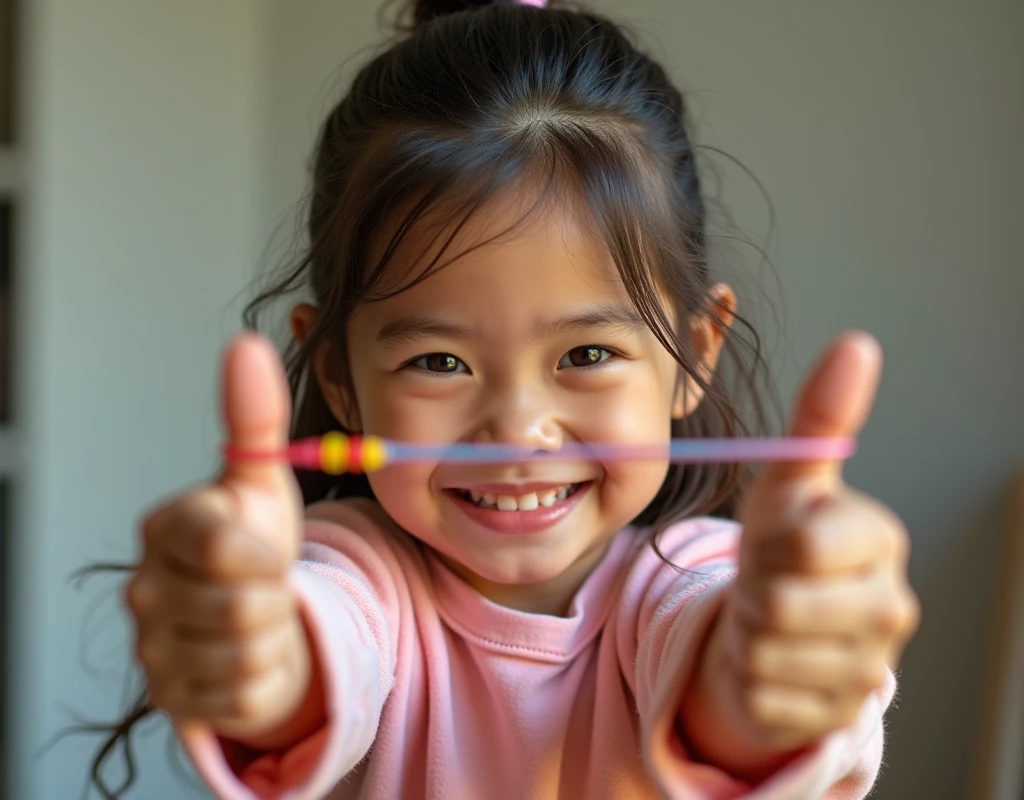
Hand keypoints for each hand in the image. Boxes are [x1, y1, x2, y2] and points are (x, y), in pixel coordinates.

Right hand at [126, 334, 318, 743]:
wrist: (256, 612)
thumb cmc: (254, 543)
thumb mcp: (264, 483)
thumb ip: (255, 418)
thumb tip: (246, 345)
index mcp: (166, 529)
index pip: (219, 545)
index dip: (264, 553)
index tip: (270, 549)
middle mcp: (145, 588)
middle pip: (241, 607)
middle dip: (274, 597)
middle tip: (265, 585)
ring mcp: (152, 647)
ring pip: (247, 654)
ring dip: (274, 636)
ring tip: (259, 615)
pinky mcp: (171, 697)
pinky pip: (246, 694)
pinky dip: (265, 676)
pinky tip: (250, 654)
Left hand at [684, 332, 918, 774]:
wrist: (771, 624)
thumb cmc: (782, 548)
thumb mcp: (790, 481)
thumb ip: (822, 417)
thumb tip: (857, 344)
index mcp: (881, 542)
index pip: (803, 545)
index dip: (767, 545)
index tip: (777, 542)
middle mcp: (891, 608)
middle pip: (778, 605)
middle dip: (752, 591)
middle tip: (766, 584)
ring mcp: (870, 669)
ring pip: (763, 655)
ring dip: (745, 637)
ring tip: (767, 622)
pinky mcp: (837, 717)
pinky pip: (759, 697)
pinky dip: (747, 681)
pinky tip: (769, 665)